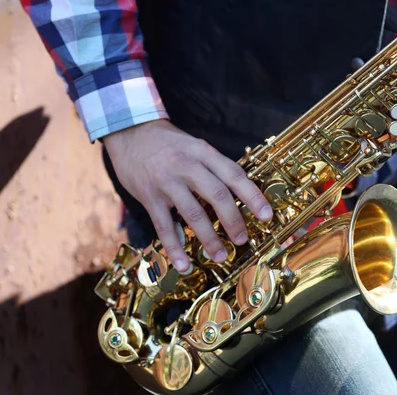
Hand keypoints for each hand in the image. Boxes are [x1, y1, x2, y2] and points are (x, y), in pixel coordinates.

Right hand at [104, 119, 272, 272]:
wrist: (129, 132)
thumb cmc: (169, 143)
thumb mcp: (195, 146)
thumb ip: (215, 168)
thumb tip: (240, 196)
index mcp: (203, 152)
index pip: (233, 174)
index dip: (252, 196)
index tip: (266, 215)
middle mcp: (187, 165)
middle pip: (217, 194)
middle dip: (233, 220)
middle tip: (243, 240)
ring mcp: (167, 181)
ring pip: (193, 213)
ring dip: (209, 238)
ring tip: (220, 255)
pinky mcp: (148, 196)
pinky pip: (164, 226)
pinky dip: (174, 247)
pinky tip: (183, 264)